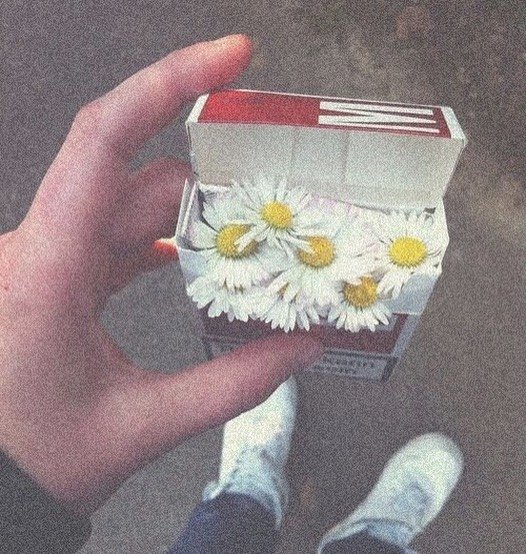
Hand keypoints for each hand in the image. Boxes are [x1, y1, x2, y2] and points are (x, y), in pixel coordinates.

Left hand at [0, 35, 322, 514]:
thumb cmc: (38, 457)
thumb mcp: (141, 424)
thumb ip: (231, 386)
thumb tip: (299, 350)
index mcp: (46, 270)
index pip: (102, 141)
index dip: (165, 85)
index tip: (228, 58)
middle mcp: (40, 248)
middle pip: (139, 181)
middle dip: (213, 187)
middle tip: (276, 200)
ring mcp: (48, 258)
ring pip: (131, 208)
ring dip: (192, 220)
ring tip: (247, 238)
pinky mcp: (59, 274)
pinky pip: (117, 236)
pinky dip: (162, 241)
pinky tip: (195, 259)